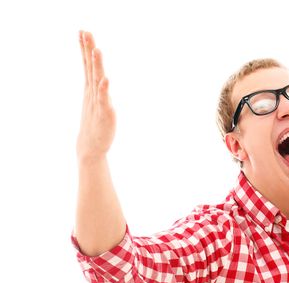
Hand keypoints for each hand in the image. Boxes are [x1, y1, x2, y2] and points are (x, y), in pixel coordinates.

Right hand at [76, 30, 115, 162]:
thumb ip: (98, 87)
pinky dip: (105, 89)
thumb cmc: (95, 123)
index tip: (82, 31)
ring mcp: (98, 101)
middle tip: (85, 32)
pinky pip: (104, 99)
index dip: (85, 48)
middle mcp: (93, 92)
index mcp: (91, 88)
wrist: (91, 146)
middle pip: (90, 67)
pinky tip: (106, 79)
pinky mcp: (105, 112)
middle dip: (88, 49)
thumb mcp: (96, 101)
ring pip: (97, 80)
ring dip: (97, 65)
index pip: (87, 64)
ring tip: (97, 50)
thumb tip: (100, 75)